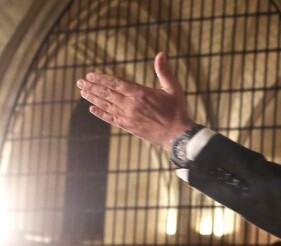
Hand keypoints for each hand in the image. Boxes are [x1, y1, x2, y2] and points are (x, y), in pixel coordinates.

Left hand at [76, 52, 193, 148]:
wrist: (178, 136)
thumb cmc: (177, 112)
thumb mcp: (173, 89)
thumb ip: (164, 71)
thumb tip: (161, 54)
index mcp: (140, 93)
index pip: (116, 83)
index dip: (101, 78)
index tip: (90, 75)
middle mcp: (131, 104)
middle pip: (107, 93)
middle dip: (93, 86)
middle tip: (80, 81)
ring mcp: (129, 117)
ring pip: (107, 105)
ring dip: (93, 98)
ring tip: (83, 92)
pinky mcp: (130, 127)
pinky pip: (111, 119)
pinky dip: (101, 114)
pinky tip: (92, 109)